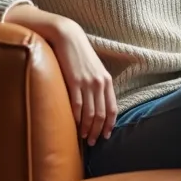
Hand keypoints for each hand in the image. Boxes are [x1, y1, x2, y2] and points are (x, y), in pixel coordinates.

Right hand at [50, 20, 117, 145]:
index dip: (109, 125)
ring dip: (87, 128)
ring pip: (90, 113)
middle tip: (92, 142)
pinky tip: (74, 125)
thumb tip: (97, 103)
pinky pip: (77, 105)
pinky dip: (76, 118)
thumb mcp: (94, 68)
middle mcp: (99, 83)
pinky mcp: (74, 81)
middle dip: (97, 131)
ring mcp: (87, 83)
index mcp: (106, 81)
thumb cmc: (79, 54)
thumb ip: (98, 84)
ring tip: (83, 137)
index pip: (112, 109)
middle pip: (101, 114)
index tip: (105, 136)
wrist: (68, 37)